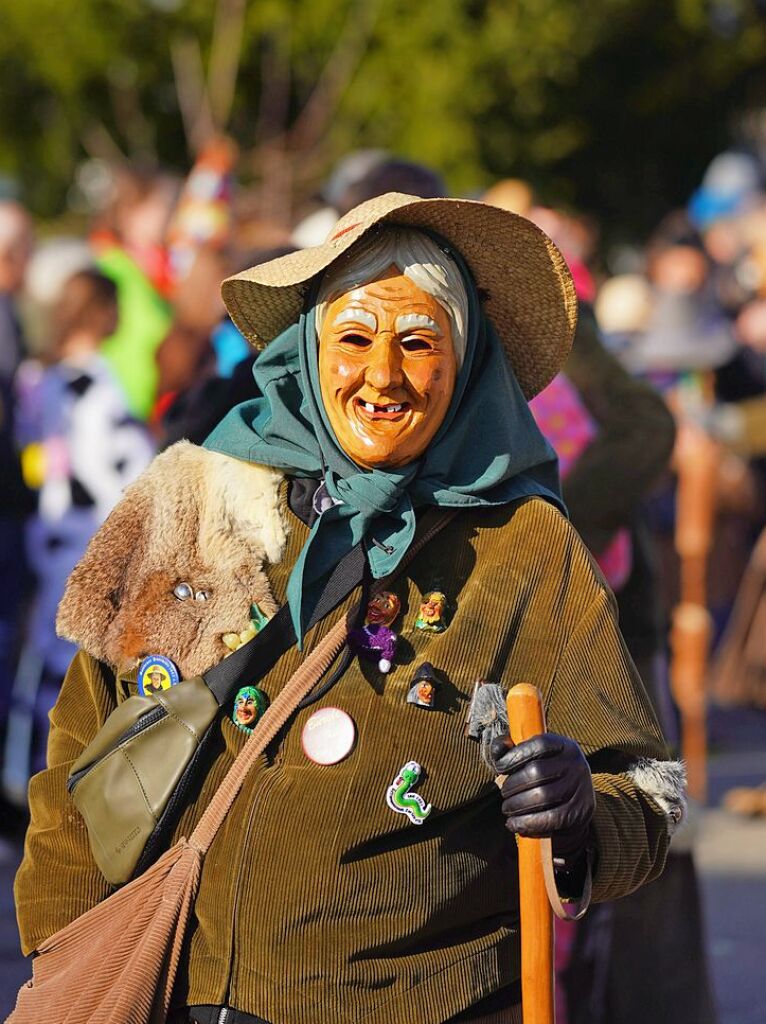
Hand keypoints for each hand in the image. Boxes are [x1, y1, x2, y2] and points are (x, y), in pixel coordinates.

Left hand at [490, 732, 594, 856]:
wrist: (575, 804)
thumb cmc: (546, 777)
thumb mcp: (534, 757)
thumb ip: (511, 750)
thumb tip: (499, 750)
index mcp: (565, 746)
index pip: (539, 744)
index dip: (515, 755)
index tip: (500, 767)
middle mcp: (576, 764)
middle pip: (537, 772)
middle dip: (513, 784)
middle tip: (504, 793)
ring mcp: (581, 788)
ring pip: (542, 796)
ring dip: (517, 805)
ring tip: (507, 808)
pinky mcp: (579, 812)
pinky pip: (549, 818)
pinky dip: (527, 822)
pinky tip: (514, 823)